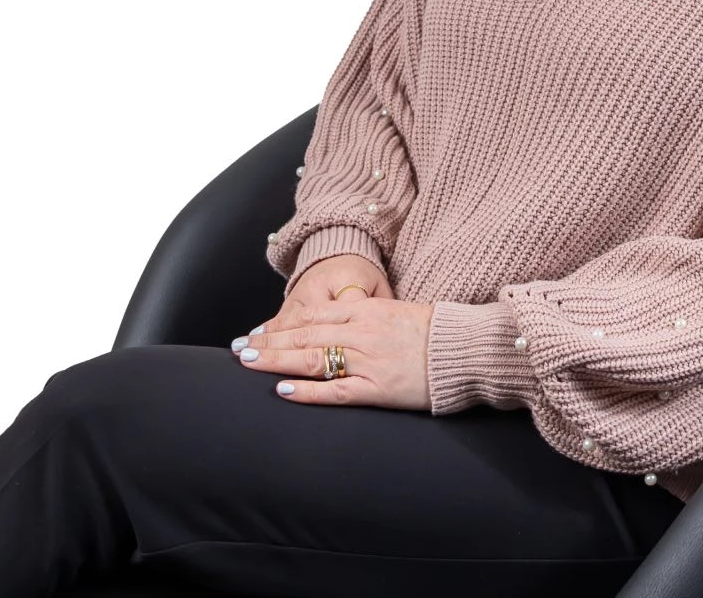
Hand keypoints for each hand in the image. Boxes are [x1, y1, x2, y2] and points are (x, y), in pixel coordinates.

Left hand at [232, 255, 433, 408]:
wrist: (464, 347)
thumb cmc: (432, 331)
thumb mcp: (392, 312)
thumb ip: (361, 317)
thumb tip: (330, 328)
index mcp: (364, 311)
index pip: (311, 317)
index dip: (279, 325)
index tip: (256, 332)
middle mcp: (360, 332)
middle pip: (303, 336)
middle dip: (268, 342)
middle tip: (238, 349)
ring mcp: (367, 360)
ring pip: (312, 359)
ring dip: (277, 360)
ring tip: (250, 363)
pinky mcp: (377, 388)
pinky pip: (336, 391)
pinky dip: (307, 391)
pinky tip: (283, 390)